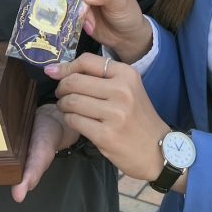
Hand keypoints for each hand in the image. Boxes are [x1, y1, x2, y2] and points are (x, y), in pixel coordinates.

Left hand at [46, 52, 167, 181]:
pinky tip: (74, 121)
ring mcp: (114, 113)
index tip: (53, 72)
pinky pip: (74, 120)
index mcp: (126, 74)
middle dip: (61, 88)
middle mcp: (121, 90)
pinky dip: (68, 120)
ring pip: (71, 101)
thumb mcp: (128, 89)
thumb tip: (59, 69)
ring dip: (63, 105)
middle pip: (75, 81)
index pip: (86, 61)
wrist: (158, 150)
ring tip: (66, 108)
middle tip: (61, 95)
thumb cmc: (138, 117)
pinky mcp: (105, 135)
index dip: (65, 66)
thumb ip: (100, 78)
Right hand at [72, 0, 152, 62]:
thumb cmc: (127, 14)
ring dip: (75, 12)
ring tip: (89, 23)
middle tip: (86, 17)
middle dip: (77, 3)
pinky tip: (85, 25)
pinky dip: (72, 18)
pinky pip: (64, 7)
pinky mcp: (73, 2)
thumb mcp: (120, 2)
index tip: (85, 6)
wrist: (125, 34)